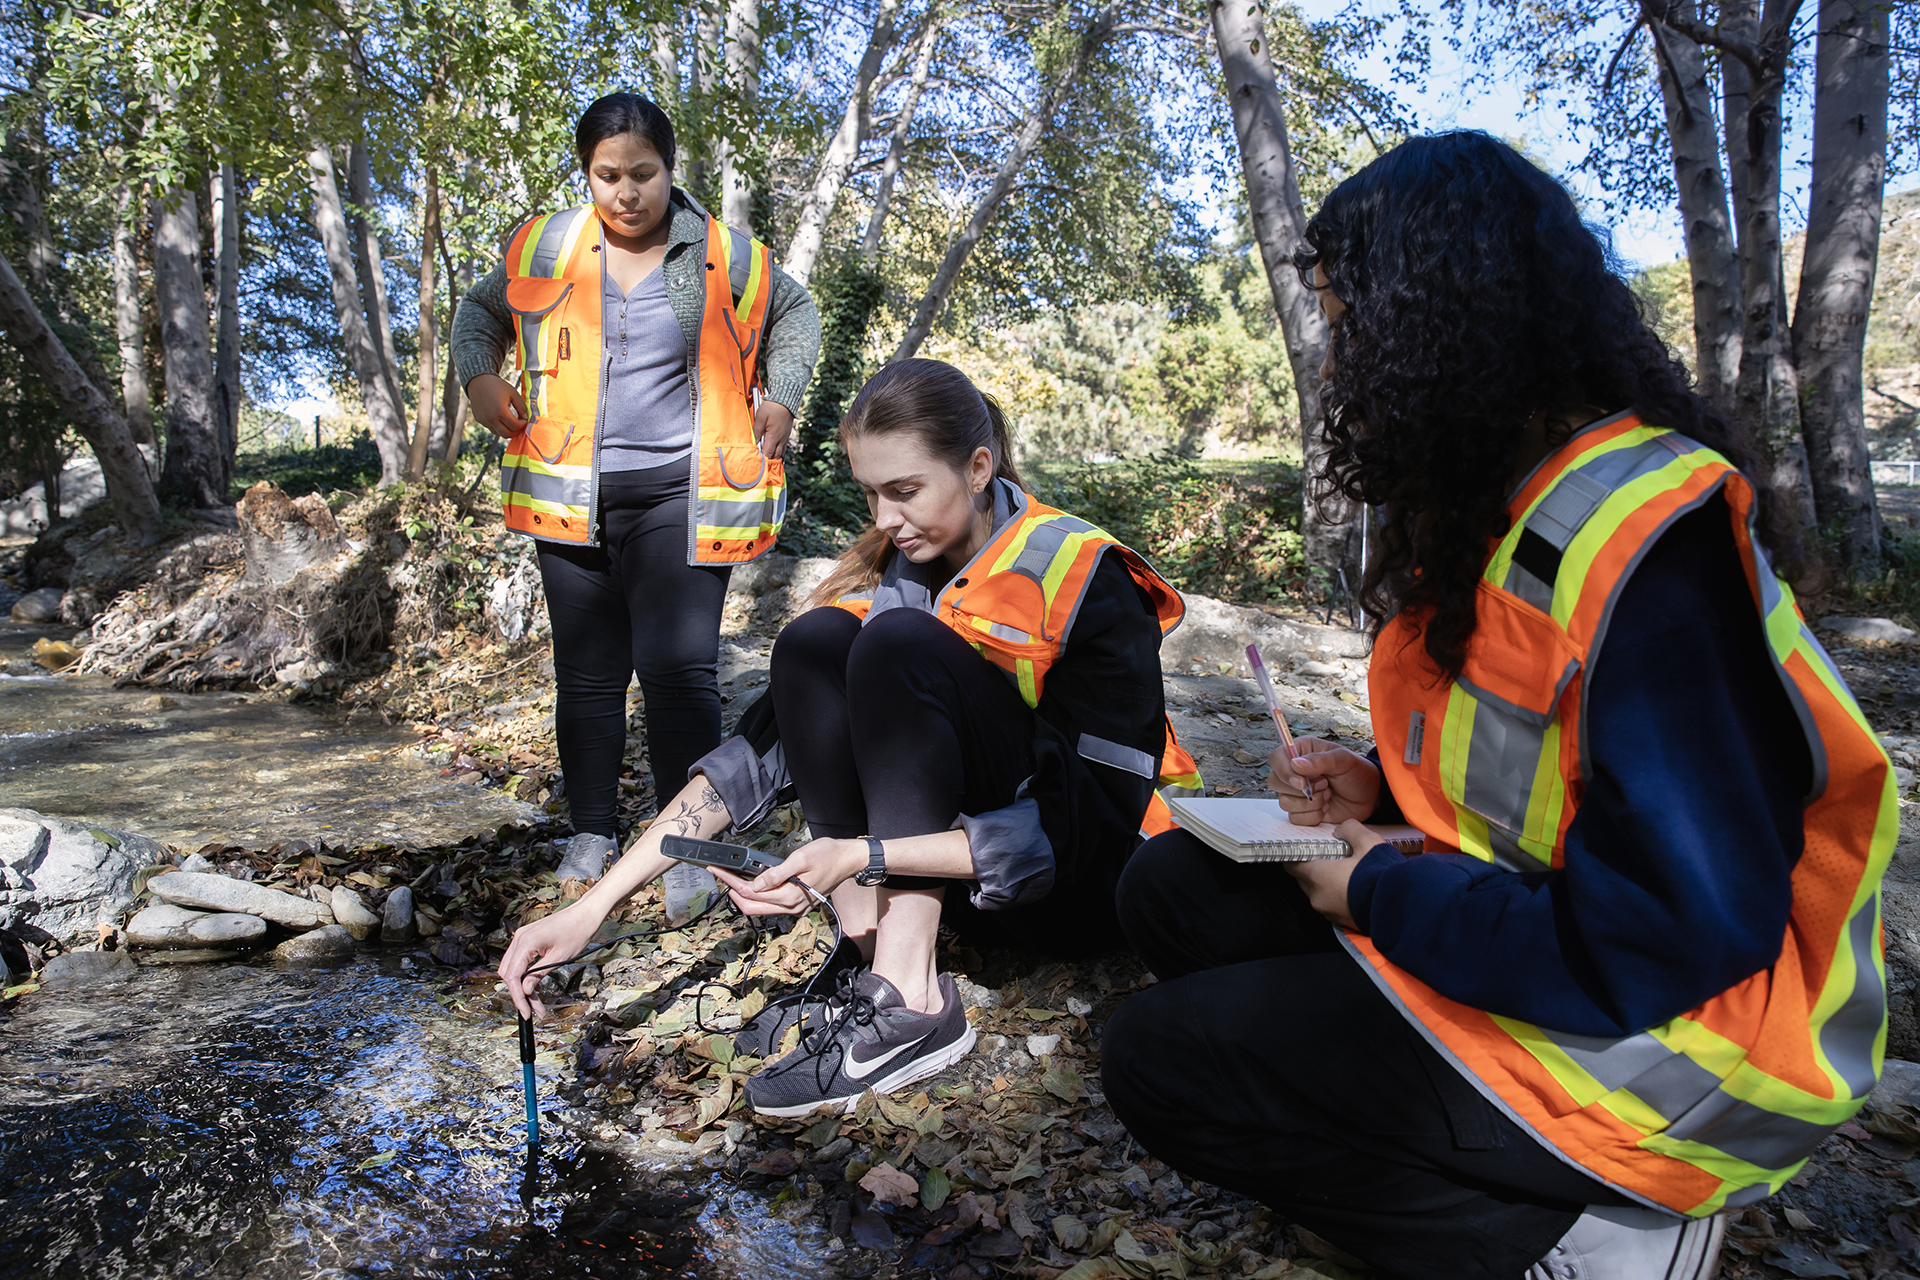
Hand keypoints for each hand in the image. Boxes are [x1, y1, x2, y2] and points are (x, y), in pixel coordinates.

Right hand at [467, 373, 528, 439]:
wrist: (479, 382)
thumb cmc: (497, 386)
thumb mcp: (513, 393)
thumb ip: (521, 406)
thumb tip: (524, 417)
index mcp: (501, 411)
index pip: (515, 426)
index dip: (522, 424)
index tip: (524, 419)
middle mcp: (491, 418)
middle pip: (507, 434)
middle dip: (516, 432)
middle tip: (520, 426)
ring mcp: (484, 420)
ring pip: (499, 434)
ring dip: (507, 431)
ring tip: (512, 424)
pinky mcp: (480, 420)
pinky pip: (491, 428)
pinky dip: (499, 428)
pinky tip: (502, 420)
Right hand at [497, 899, 605, 1018]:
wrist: (585, 914)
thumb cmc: (577, 932)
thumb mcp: (559, 958)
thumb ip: (539, 974)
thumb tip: (525, 991)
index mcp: (526, 941)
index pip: (512, 976)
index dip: (518, 997)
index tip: (526, 1012)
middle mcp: (519, 938)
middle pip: (508, 973)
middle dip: (519, 993)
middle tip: (533, 1009)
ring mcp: (522, 937)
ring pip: (512, 968)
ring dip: (522, 985)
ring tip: (537, 1002)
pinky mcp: (527, 938)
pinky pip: (520, 960)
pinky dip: (525, 974)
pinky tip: (536, 986)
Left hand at [711, 837, 861, 915]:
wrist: (848, 860)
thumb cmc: (828, 855)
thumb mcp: (801, 858)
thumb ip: (777, 873)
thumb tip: (756, 884)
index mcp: (790, 896)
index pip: (751, 893)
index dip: (731, 881)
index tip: (718, 870)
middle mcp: (792, 907)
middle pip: (752, 907)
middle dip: (732, 891)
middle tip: (720, 874)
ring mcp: (795, 908)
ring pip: (761, 909)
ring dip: (744, 896)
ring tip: (732, 878)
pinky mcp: (798, 905)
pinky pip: (772, 906)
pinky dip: (758, 897)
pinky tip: (752, 884)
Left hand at [754, 399, 794, 458]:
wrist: (786, 400)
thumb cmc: (772, 407)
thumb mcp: (760, 417)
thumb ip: (756, 431)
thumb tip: (753, 442)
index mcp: (773, 437)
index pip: (768, 453)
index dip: (762, 459)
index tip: (756, 460)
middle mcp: (781, 439)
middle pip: (775, 456)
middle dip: (768, 459)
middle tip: (760, 460)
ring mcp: (785, 437)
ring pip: (780, 453)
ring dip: (773, 456)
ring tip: (766, 456)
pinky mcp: (787, 434)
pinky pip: (783, 447)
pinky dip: (778, 451)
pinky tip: (773, 448)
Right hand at [1271, 736, 1379, 826]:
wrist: (1370, 796)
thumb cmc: (1358, 772)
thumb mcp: (1344, 760)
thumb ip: (1320, 760)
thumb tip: (1296, 764)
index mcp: (1301, 752)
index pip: (1277, 758)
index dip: (1284, 771)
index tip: (1301, 782)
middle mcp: (1295, 772)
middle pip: (1275, 782)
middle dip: (1300, 789)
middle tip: (1324, 784)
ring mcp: (1297, 793)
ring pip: (1285, 802)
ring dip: (1311, 802)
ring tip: (1329, 794)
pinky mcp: (1303, 811)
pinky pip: (1295, 818)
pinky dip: (1313, 815)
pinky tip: (1326, 806)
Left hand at [1281, 819, 1387, 930]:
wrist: (1401, 908)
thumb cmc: (1380, 876)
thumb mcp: (1368, 842)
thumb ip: (1350, 829)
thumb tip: (1342, 829)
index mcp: (1317, 877)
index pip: (1291, 864)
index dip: (1297, 854)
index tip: (1304, 848)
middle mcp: (1317, 897)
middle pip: (1304, 879)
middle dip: (1313, 868)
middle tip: (1329, 857)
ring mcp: (1329, 913)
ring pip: (1318, 894)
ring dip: (1326, 883)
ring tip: (1345, 872)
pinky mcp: (1342, 922)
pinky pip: (1332, 906)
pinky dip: (1337, 896)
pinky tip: (1354, 887)